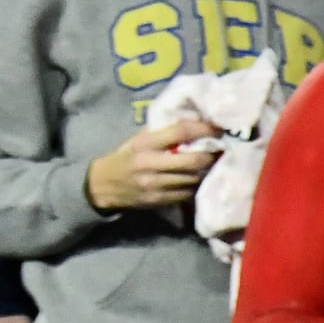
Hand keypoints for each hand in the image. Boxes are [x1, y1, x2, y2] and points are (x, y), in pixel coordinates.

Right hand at [83, 113, 218, 213]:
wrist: (102, 186)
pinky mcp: (160, 200)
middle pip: (193, 160)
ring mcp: (156, 184)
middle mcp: (151, 164)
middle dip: (211, 155)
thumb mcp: (137, 140)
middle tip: (221, 150)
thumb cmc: (124, 158)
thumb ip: (161, 132)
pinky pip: (187, 193)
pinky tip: (198, 180)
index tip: (218, 127)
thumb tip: (192, 121)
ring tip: (212, 164)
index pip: (180, 132)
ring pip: (194, 178)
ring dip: (206, 172)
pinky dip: (196, 186)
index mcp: (145, 144)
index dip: (203, 129)